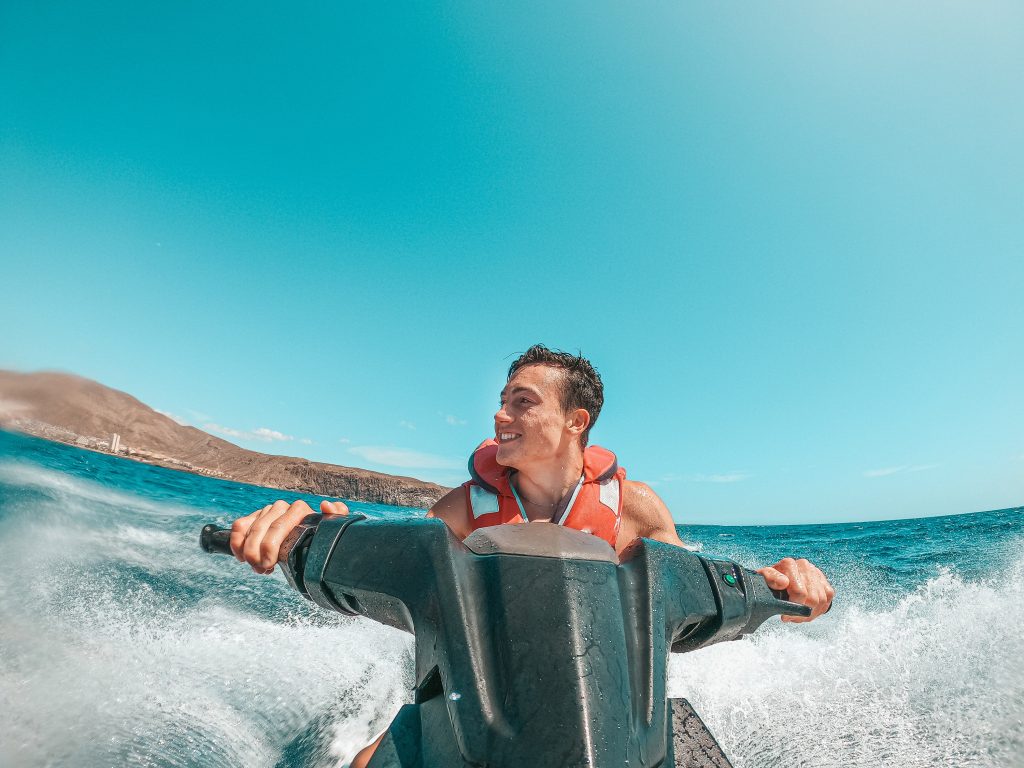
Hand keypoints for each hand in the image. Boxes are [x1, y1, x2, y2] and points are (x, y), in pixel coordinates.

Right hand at [229, 499, 349, 573]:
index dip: (268, 547)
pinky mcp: (255, 517)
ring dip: (247, 551)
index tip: (269, 564)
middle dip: (256, 553)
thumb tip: (326, 505)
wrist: (309, 548)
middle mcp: (283, 507)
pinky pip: (239, 525)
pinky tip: (242, 557)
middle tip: (261, 569)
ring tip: (257, 567)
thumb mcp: (331, 534)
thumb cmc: (320, 543)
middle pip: (261, 530)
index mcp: (300, 510)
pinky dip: (237, 542)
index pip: (278, 526)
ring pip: (248, 529)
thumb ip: (337, 516)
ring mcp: (268, 511)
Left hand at [758, 557, 833, 621]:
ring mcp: (815, 572)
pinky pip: (828, 599)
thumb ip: (770, 578)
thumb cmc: (770, 582)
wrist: (776, 579)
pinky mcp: (823, 581)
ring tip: (798, 615)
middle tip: (791, 617)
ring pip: (821, 601)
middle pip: (812, 599)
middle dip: (801, 613)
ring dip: (810, 613)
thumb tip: (783, 582)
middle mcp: (804, 565)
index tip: (785, 615)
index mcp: (789, 564)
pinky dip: (819, 609)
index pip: (799, 592)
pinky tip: (808, 611)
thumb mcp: (764, 579)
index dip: (793, 607)